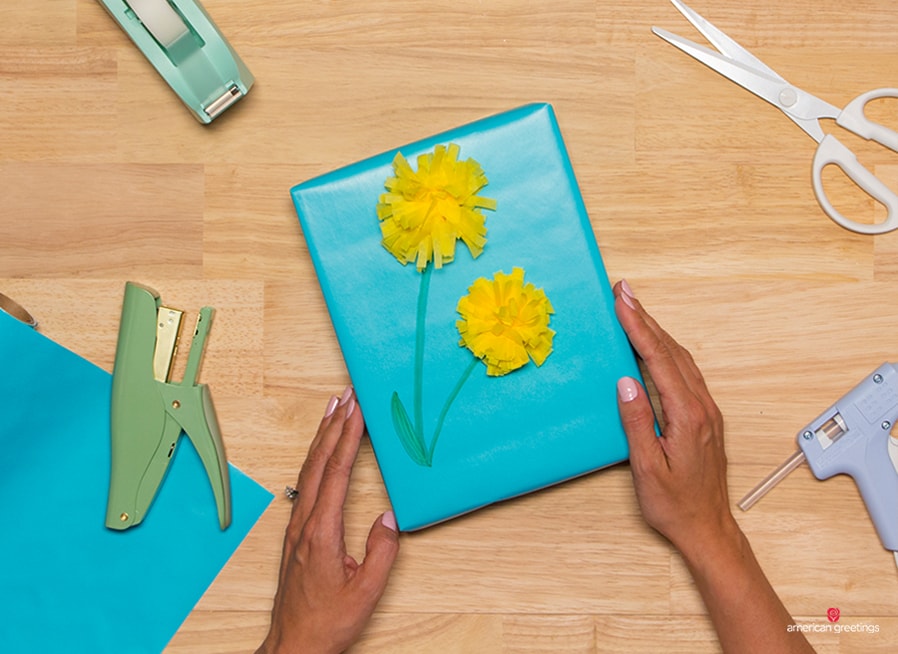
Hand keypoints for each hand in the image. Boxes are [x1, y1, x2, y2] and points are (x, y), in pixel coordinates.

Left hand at [257, 387, 399, 653]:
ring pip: (309, 470)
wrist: (294, 644)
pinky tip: (322, 450)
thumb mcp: (366, 593)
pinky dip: (316, 458)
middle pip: (319, 462)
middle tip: (347, 395)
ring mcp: (298, 526)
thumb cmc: (327, 622)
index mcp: (322, 531)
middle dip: (335, 425)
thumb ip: (381, 553)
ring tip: (334, 409)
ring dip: (323, 436)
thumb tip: (389, 518)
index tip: (357, 410)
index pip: (335, 472)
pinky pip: (306, 483)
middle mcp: (305, 522)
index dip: (347, 438)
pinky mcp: (297, 533)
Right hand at [613, 281, 813, 653]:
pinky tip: (653, 346)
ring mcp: (706, 410)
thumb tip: (626, 382)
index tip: (621, 302)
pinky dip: (665, 350)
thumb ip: (638, 422)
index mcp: (687, 415)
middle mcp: (701, 406)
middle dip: (645, 318)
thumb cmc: (675, 505)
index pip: (658, 359)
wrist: (708, 528)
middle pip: (671, 351)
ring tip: (634, 309)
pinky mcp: (704, 417)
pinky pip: (684, 372)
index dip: (638, 327)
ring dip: (656, 331)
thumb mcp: (648, 469)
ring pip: (680, 358)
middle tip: (624, 291)